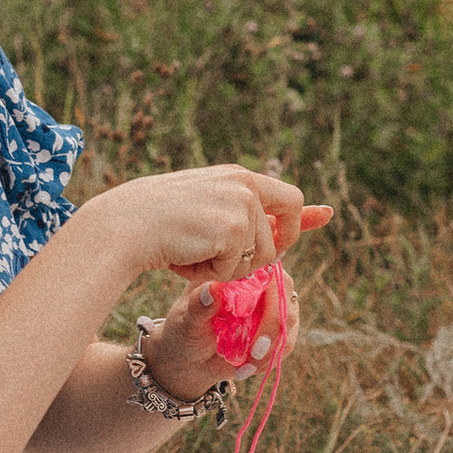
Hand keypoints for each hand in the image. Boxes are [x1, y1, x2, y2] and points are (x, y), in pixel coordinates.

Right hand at [98, 165, 330, 287]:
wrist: (125, 225)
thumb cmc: (157, 220)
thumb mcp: (205, 208)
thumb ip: (240, 212)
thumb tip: (269, 223)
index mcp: (238, 178)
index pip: (289, 196)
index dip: (304, 216)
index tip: (327, 216)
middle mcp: (245, 186)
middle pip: (280, 235)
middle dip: (265, 256)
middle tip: (226, 260)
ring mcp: (241, 206)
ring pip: (255, 260)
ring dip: (225, 268)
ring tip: (191, 250)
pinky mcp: (233, 229)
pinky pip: (234, 271)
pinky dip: (210, 274)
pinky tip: (186, 257)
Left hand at [137, 267, 305, 403]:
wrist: (189, 356)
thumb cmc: (184, 329)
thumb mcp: (186, 319)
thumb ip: (198, 306)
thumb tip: (212, 288)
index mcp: (239, 270)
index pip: (266, 269)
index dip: (268, 291)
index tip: (253, 315)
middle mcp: (261, 284)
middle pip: (284, 297)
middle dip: (272, 328)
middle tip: (255, 353)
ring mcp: (273, 308)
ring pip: (289, 323)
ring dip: (271, 350)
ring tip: (244, 367)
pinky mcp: (278, 331)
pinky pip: (285, 343)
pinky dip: (268, 360)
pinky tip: (246, 369)